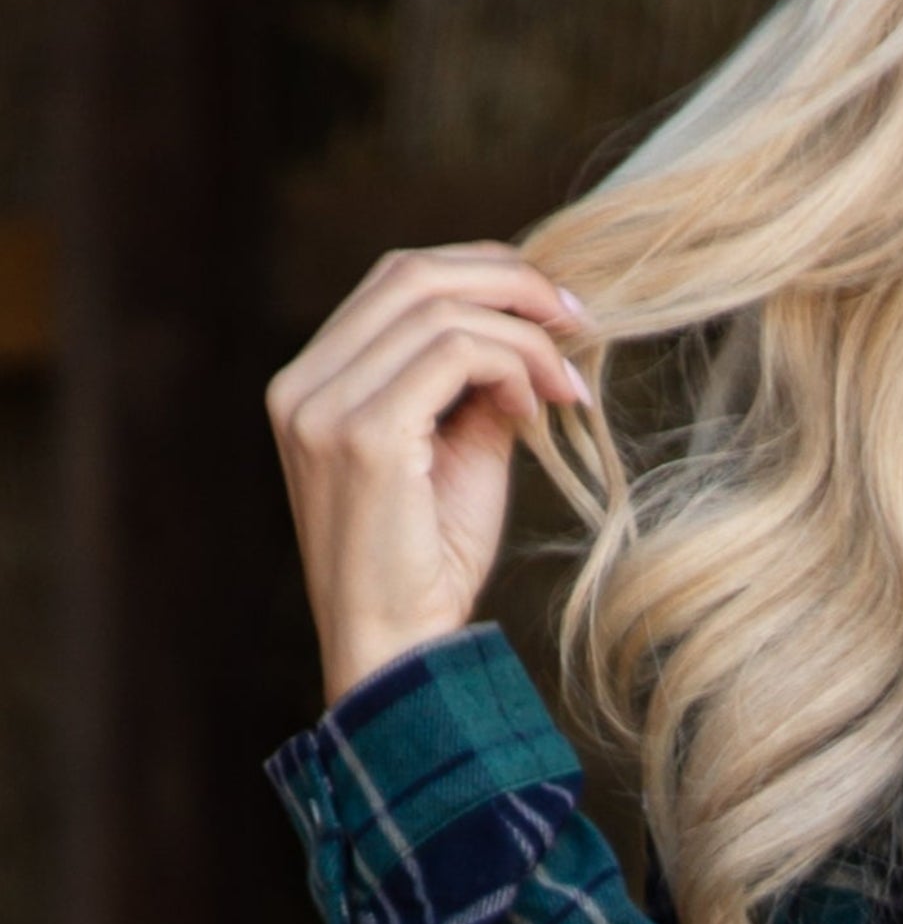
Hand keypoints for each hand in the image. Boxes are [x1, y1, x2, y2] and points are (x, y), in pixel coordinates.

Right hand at [267, 240, 595, 709]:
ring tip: (567, 384)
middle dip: (509, 281)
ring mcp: (322, 408)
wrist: (397, 650)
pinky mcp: (362, 435)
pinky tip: (541, 407)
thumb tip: (537, 330)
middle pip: (411, 273)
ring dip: (524, 336)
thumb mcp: (459, 454)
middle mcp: (302, 386)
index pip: (395, 281)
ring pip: (439, 308)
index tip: (554, 311)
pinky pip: (455, 353)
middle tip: (578, 318)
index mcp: (311, 384)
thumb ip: (480, 386)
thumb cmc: (428, 564)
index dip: (482, 274)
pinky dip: (513, 365)